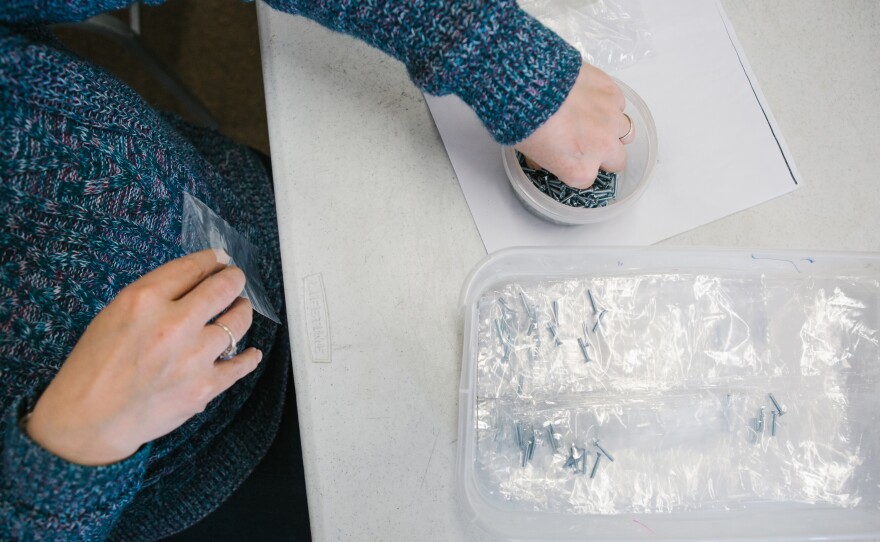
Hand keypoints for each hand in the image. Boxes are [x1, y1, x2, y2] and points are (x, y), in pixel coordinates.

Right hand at [25, 250, 262, 465]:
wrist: (88, 420)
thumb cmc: (95, 366)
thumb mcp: (115, 314)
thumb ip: (155, 295)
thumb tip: (197, 276)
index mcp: (144, 301)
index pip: (192, 267)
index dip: (212, 260)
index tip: (219, 260)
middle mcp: (173, 325)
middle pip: (223, 288)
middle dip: (233, 279)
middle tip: (234, 280)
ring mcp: (193, 358)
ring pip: (238, 322)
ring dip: (241, 312)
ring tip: (238, 311)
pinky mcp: (204, 387)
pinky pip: (242, 365)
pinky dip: (249, 356)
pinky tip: (250, 352)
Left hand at [515, 63, 635, 188]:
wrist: (529, 84)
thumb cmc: (524, 118)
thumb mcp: (529, 151)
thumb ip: (544, 160)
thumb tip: (545, 158)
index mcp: (579, 170)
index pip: (587, 179)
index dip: (578, 168)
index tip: (570, 160)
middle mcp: (601, 148)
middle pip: (617, 162)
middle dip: (605, 155)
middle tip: (589, 144)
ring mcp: (611, 120)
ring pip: (626, 132)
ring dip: (613, 129)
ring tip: (595, 120)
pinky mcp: (613, 93)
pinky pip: (619, 103)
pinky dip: (609, 103)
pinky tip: (591, 97)